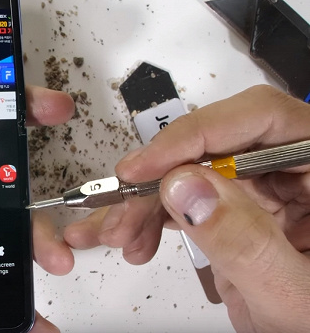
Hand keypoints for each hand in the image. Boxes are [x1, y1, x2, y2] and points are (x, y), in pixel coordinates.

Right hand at [65, 85, 309, 332]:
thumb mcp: (294, 295)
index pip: (262, 119)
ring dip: (147, 201)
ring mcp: (267, 191)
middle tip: (124, 211)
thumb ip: (246, 241)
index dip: (198, 134)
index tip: (146, 167)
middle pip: (217, 145)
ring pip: (193, 170)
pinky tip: (132, 239)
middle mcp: (297, 169)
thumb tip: (185, 186)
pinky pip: (189, 198)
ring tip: (121, 236)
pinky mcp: (240, 214)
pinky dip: (152, 217)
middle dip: (160, 176)